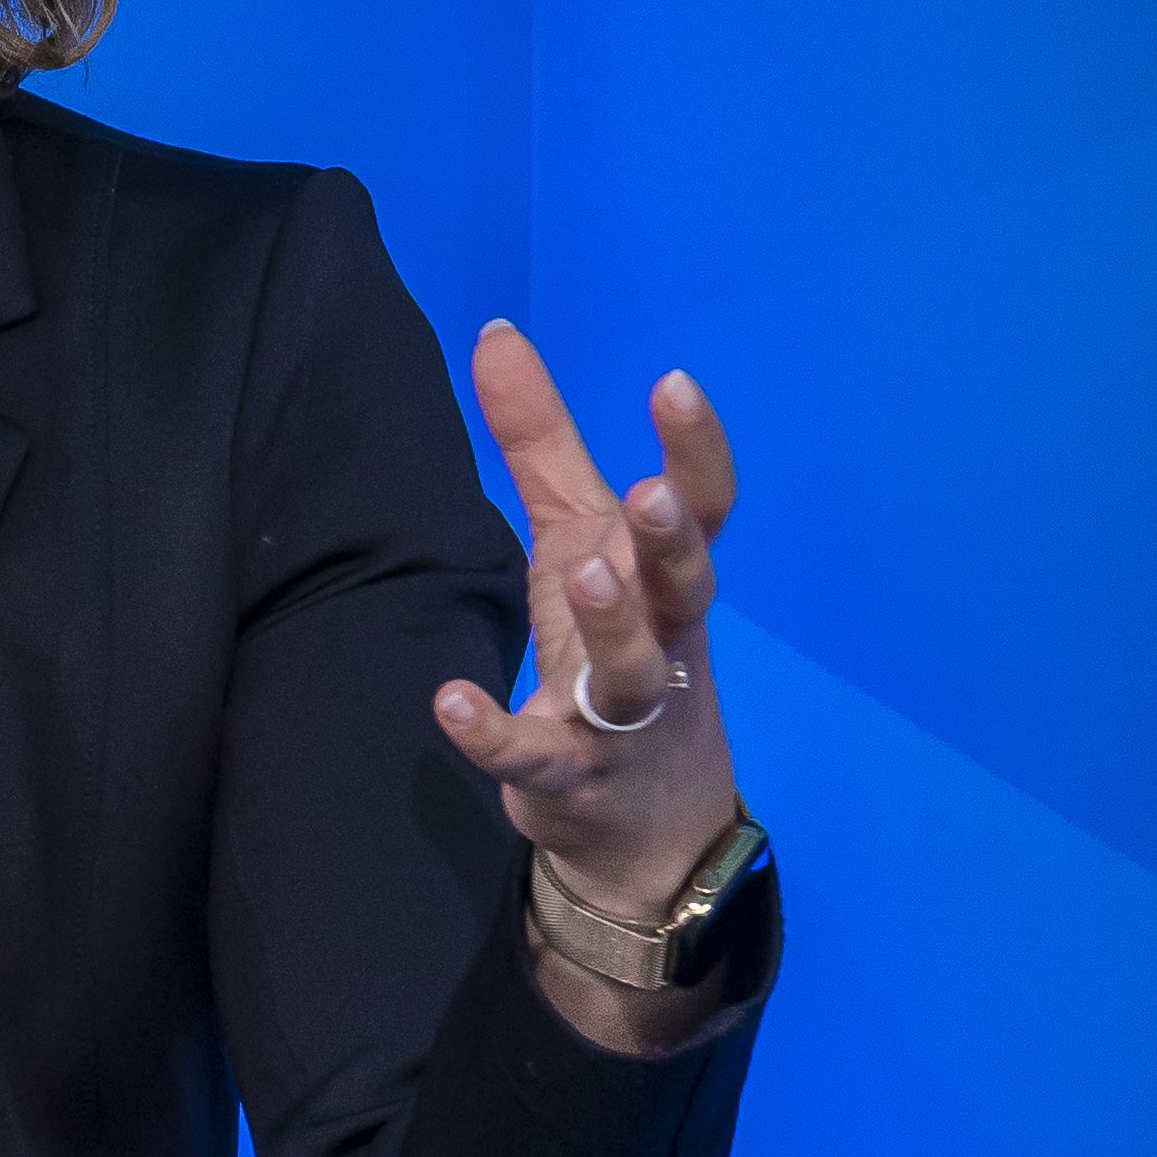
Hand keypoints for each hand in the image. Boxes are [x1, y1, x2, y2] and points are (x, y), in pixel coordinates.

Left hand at [433, 321, 746, 931]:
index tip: (674, 385)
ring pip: (632, 670)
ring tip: (582, 574)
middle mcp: (663, 641)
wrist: (645, 822)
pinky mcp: (569, 778)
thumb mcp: (578, 539)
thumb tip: (494, 333)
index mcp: (668, 578)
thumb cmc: (613, 651)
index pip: (705, 509)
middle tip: (649, 496)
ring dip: (611, 625)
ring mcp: (622, 717)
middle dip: (671, 541)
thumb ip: (541, 443)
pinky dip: (495, 734)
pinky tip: (451, 704)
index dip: (697, 451)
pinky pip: (535, 757)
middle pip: (685, 586)